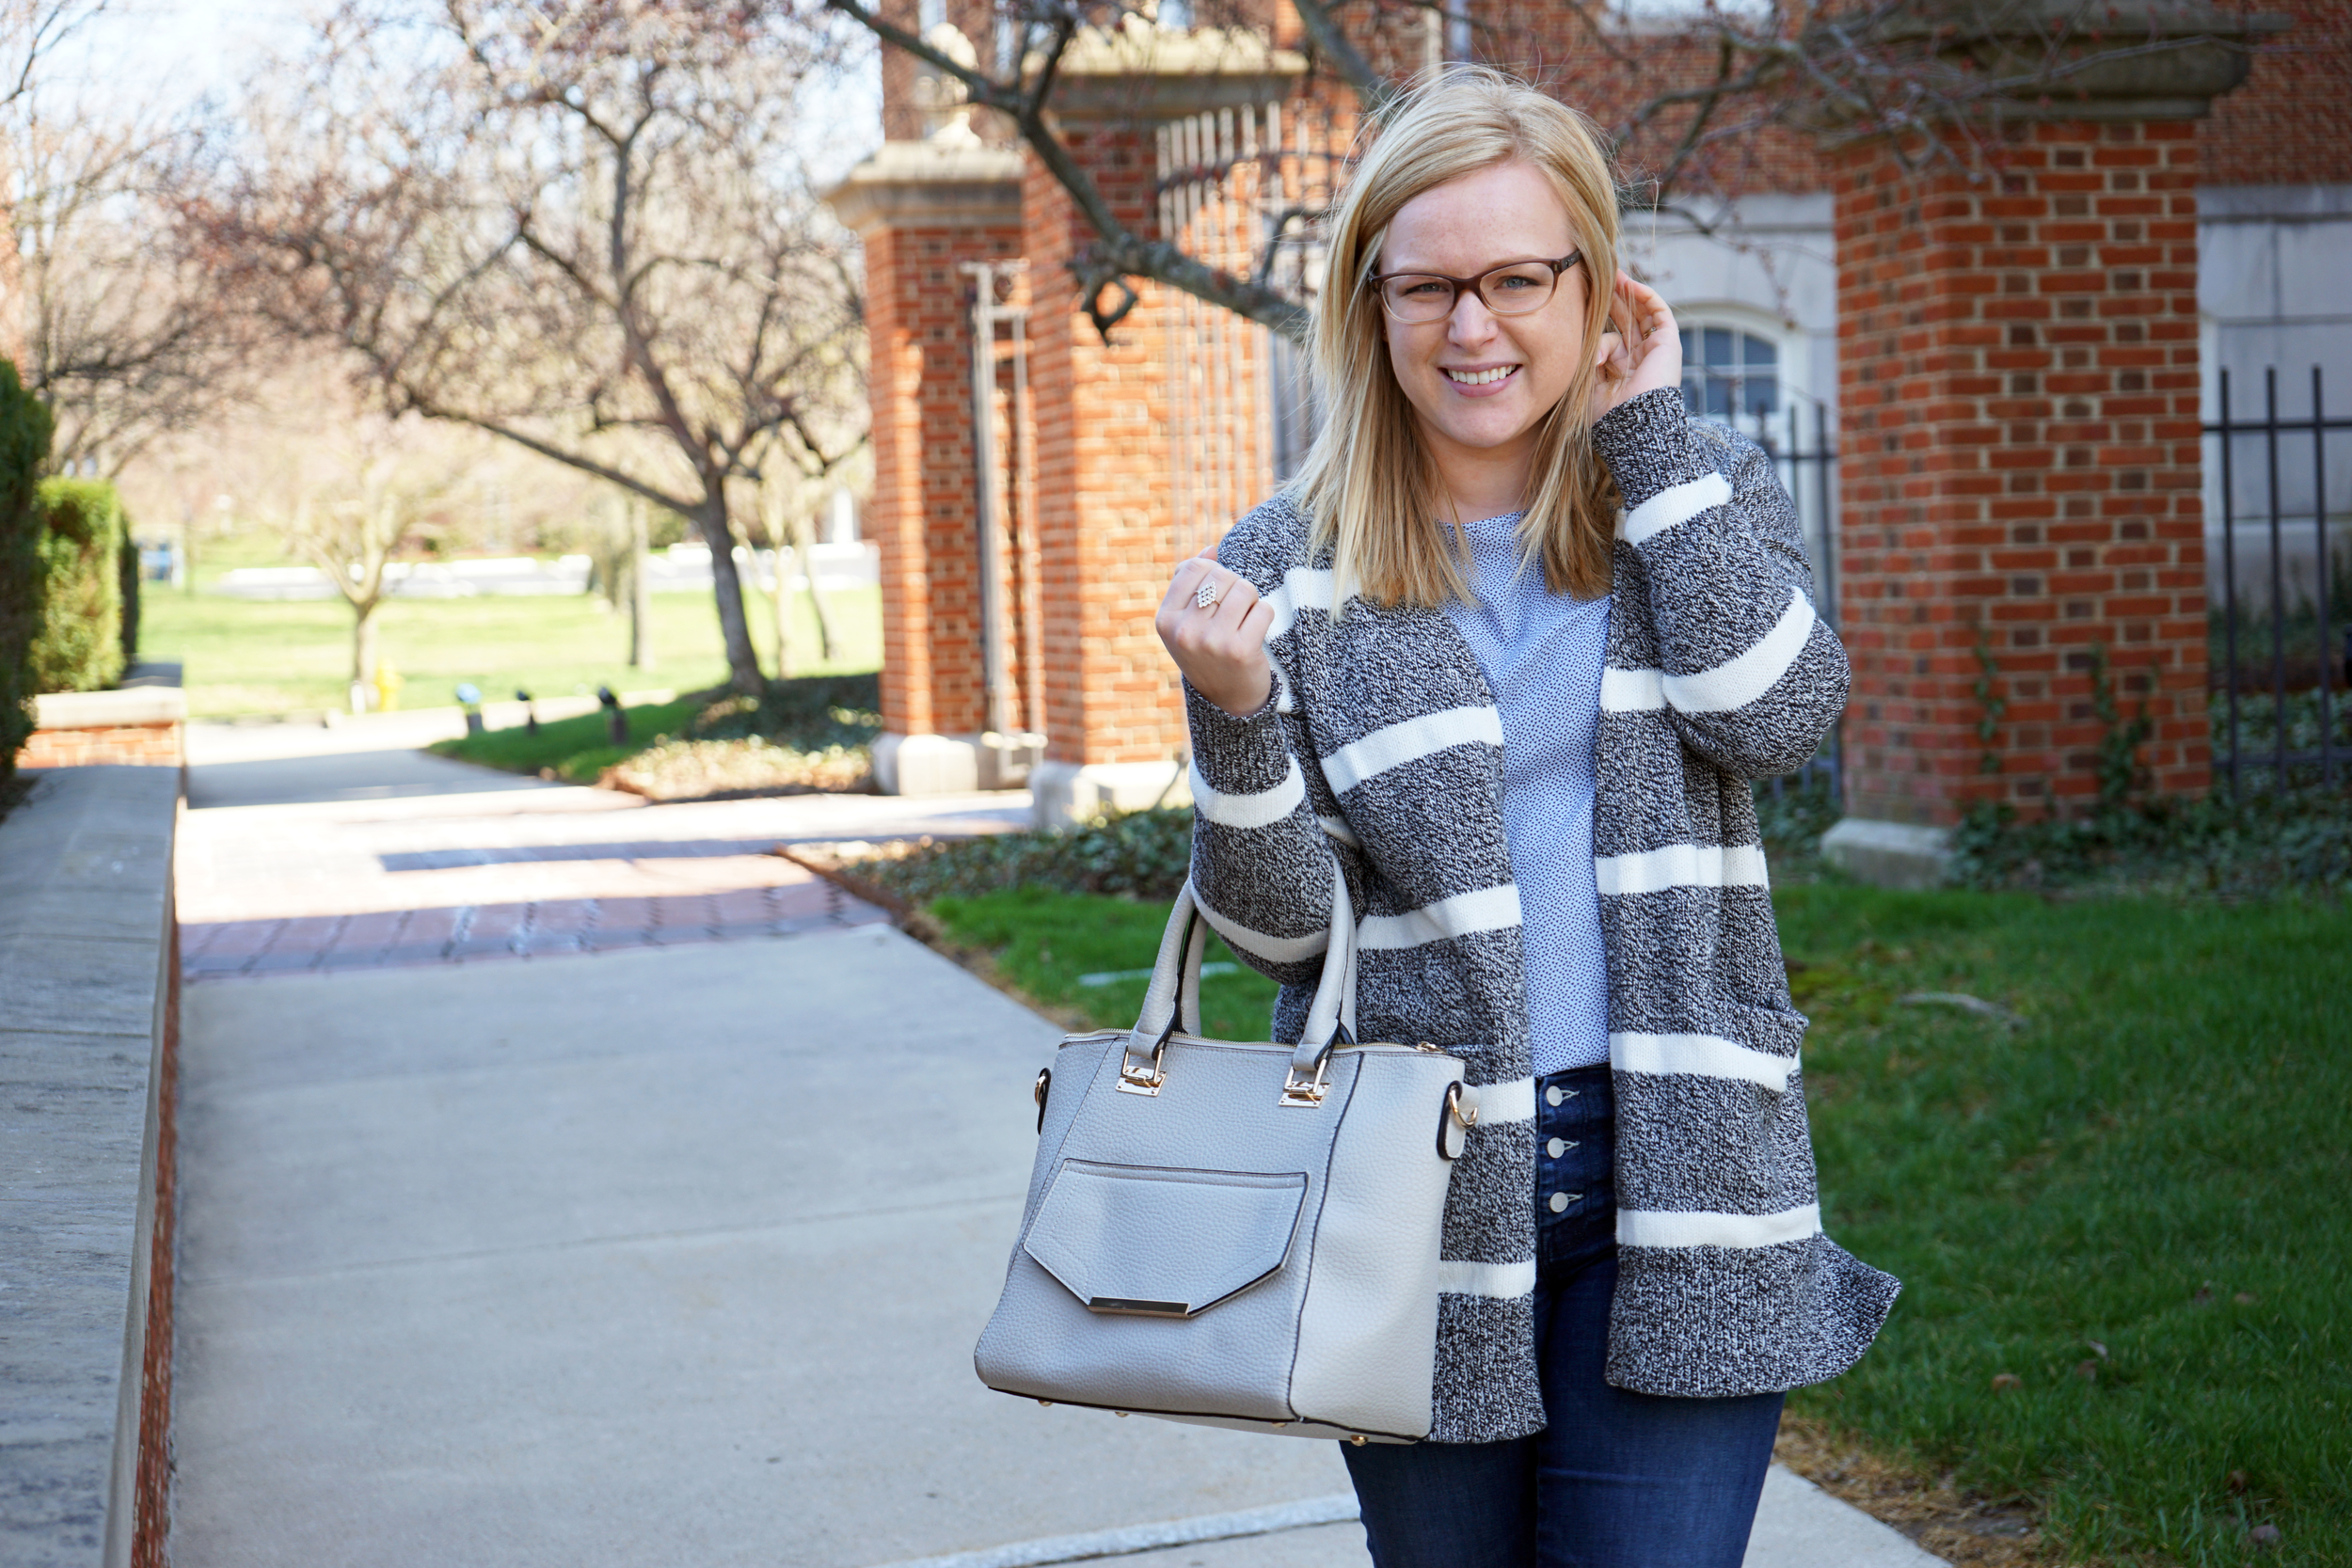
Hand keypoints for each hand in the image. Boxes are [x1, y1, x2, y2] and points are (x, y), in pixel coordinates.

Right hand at [1156, 546, 1274, 718]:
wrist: (1227, 700)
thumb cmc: (1207, 651)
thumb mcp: (1186, 620)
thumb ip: (1191, 582)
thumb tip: (1211, 550)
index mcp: (1165, 620)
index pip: (1194, 568)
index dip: (1213, 573)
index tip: (1216, 595)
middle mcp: (1184, 631)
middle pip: (1222, 577)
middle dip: (1234, 588)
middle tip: (1233, 614)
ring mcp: (1211, 642)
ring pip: (1244, 590)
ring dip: (1251, 602)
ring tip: (1244, 622)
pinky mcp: (1240, 651)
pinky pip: (1263, 609)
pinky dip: (1264, 617)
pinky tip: (1254, 634)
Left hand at [1588, 270, 1682, 421]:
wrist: (1632, 423)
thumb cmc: (1606, 412)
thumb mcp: (1587, 382)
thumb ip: (1587, 356)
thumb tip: (1586, 337)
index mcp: (1620, 373)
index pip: (1610, 338)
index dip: (1598, 321)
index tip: (1583, 303)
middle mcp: (1638, 361)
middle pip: (1625, 322)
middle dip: (1614, 301)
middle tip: (1599, 279)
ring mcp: (1654, 352)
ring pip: (1641, 314)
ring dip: (1628, 294)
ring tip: (1614, 275)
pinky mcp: (1668, 344)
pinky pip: (1659, 314)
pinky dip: (1646, 297)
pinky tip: (1630, 284)